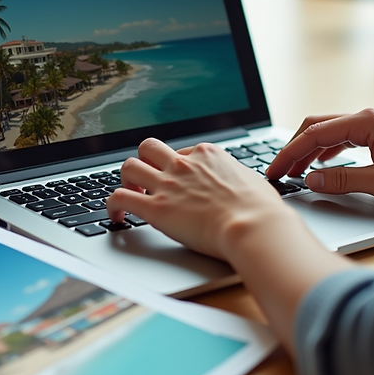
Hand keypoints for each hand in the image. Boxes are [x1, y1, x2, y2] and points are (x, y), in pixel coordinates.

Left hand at [106, 138, 299, 259]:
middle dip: (145, 162)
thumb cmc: (260, 210)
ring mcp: (167, 184)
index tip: (179, 182)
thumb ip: (238, 178)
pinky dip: (113, 205)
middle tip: (149, 180)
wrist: (253, 226)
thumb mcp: (253, 181)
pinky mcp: (155, 208)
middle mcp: (183, 164)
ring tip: (131, 195)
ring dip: (127, 180)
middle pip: (149, 148)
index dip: (177, 168)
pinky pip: (119, 197)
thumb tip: (241, 185)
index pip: (181, 152)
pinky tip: (117, 216)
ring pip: (129, 167)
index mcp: (208, 154)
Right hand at [266, 109, 373, 207]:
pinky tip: (320, 164)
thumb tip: (310, 179)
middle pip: (317, 127)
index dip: (290, 153)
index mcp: (367, 122)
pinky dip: (325, 151)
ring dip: (308, 150)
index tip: (274, 171)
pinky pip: (343, 139)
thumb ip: (343, 180)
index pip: (315, 133)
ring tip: (292, 170)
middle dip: (294, 148)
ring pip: (329, 132)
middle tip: (277, 170)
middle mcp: (368, 118)